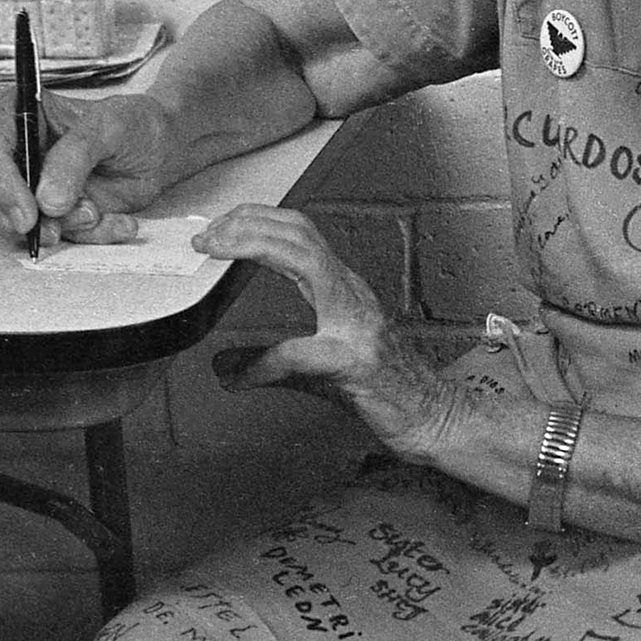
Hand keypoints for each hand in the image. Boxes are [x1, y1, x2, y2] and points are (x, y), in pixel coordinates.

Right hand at [0, 89, 177, 247]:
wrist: (162, 151)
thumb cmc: (134, 125)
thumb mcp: (110, 127)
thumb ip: (75, 157)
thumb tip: (46, 199)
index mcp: (18, 113)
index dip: (0, 187)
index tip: (28, 215)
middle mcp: (13, 150)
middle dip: (5, 217)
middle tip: (46, 232)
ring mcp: (26, 185)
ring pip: (7, 221)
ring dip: (57, 228)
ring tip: (98, 213)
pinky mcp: (47, 213)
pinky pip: (49, 237)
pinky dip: (85, 237)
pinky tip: (116, 222)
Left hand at [196, 206, 452, 457]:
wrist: (432, 418)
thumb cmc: (384, 390)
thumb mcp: (315, 369)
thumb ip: (270, 361)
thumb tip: (222, 367)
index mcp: (342, 290)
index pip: (299, 233)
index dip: (254, 222)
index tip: (214, 233)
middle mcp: (352, 294)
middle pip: (300, 231)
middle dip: (248, 223)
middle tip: (208, 235)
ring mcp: (358, 324)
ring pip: (307, 262)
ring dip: (256, 248)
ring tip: (217, 252)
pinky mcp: (357, 362)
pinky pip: (304, 352)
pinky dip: (266, 360)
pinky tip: (239, 376)